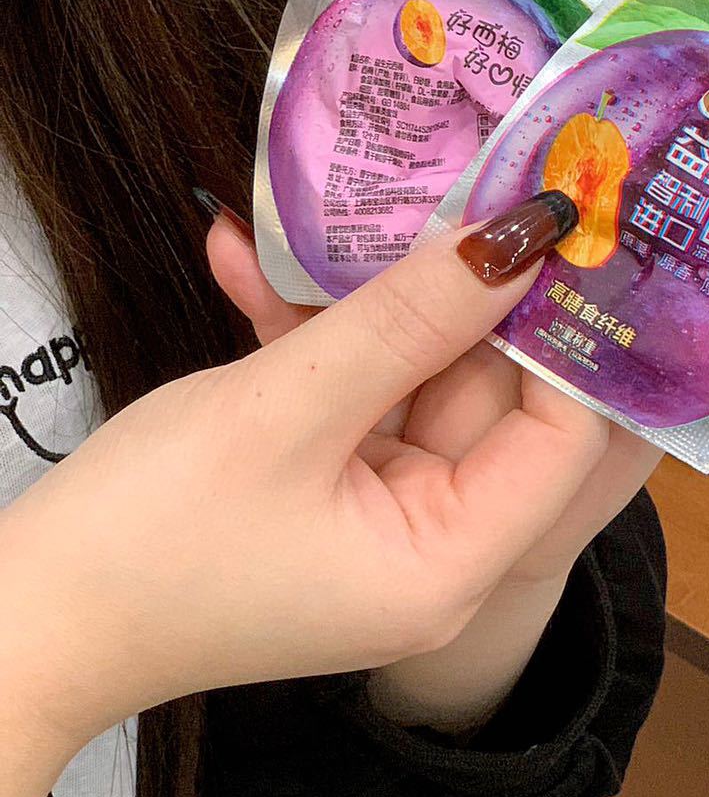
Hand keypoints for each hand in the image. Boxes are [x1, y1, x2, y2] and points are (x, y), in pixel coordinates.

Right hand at [207, 0, 662, 728]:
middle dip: (461, 288)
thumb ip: (409, 321)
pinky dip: (309, 333)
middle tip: (468, 173)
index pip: (564, 431)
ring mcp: (376, 513)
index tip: (561, 216)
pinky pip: (349, 393)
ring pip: (412, 377)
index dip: (567, 325)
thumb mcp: (285, 411)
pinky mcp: (323, 485)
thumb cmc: (145, 539)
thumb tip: (521, 239)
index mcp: (451, 560)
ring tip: (347, 196)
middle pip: (490, 394)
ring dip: (368, 296)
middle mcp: (435, 544)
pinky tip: (246, 256)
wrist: (19, 623)